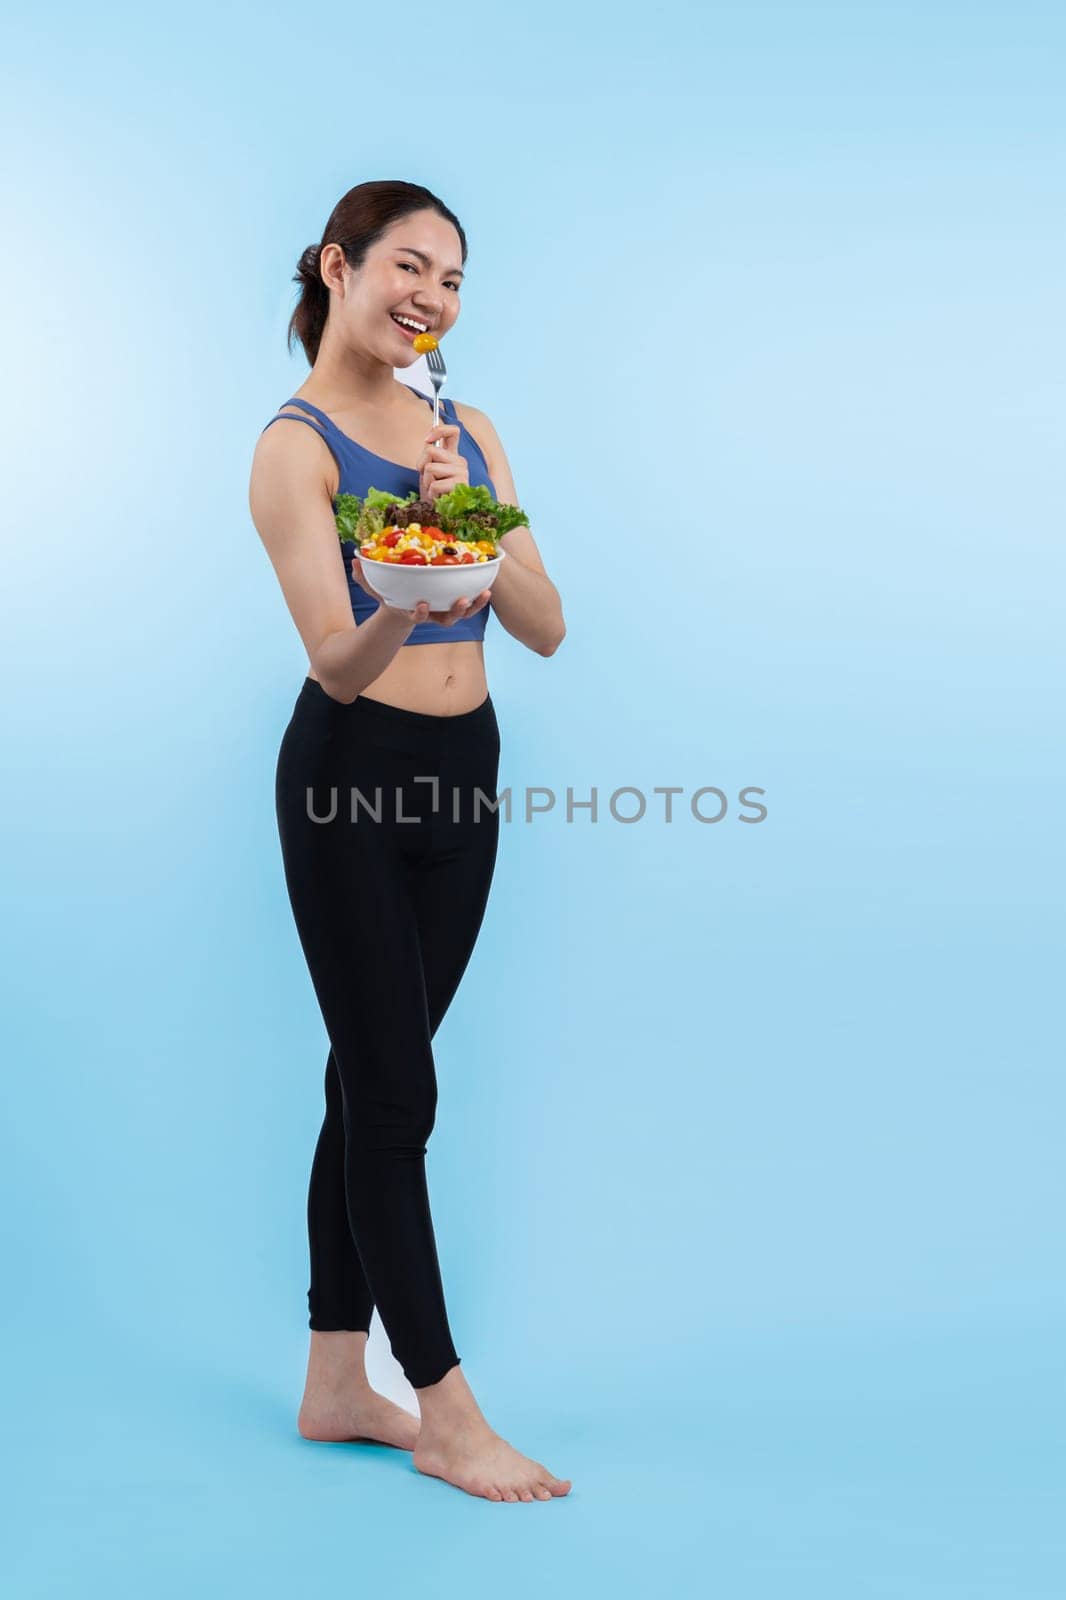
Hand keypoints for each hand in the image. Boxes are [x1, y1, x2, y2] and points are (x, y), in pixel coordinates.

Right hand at [352, 555, 491, 627]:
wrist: (401, 609)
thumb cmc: (388, 596)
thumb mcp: (374, 588)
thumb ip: (364, 577)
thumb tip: (355, 561)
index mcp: (412, 612)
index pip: (417, 616)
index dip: (420, 613)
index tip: (422, 605)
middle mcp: (432, 615)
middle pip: (447, 619)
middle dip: (456, 612)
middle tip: (462, 602)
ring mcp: (444, 612)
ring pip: (462, 613)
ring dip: (474, 606)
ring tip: (484, 594)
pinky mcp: (454, 604)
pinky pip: (469, 604)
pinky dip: (479, 599)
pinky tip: (487, 587)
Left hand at [417, 422, 468, 501]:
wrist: (439, 514)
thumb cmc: (433, 493)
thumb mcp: (428, 470)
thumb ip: (429, 455)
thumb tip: (428, 443)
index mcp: (453, 456)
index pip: (453, 431)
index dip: (439, 430)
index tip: (427, 440)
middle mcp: (461, 462)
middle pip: (431, 450)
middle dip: (422, 465)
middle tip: (428, 479)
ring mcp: (463, 473)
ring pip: (430, 468)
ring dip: (426, 482)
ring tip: (433, 490)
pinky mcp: (460, 486)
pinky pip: (434, 485)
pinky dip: (431, 493)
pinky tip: (438, 498)